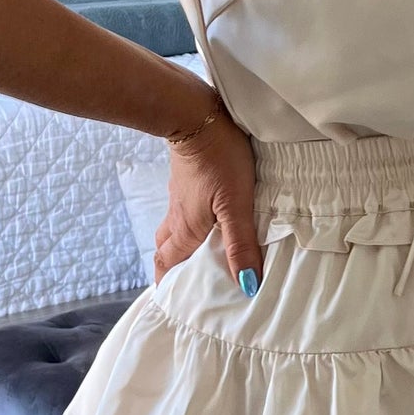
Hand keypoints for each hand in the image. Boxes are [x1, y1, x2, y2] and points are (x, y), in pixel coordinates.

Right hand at [154, 107, 263, 291]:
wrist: (196, 114)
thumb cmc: (218, 160)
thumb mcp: (236, 205)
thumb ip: (241, 244)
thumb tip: (247, 284)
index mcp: (185, 229)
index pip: (167, 265)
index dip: (168, 284)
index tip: (173, 300)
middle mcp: (177, 216)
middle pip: (167, 250)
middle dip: (172, 268)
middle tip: (184, 282)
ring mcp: (179, 196)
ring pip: (174, 229)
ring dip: (180, 246)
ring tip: (197, 256)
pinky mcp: (186, 180)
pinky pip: (182, 210)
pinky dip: (189, 223)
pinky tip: (205, 219)